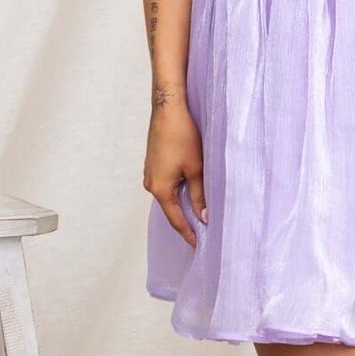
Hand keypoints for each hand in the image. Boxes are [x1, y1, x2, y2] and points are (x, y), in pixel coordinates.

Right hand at [143, 95, 206, 248]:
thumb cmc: (182, 136)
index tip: (199, 245)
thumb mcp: (196, 168)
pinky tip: (190, 191)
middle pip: (171, 209)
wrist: (168, 109)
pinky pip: (166, 184)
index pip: (176, 219)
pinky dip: (178, 190)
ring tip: (199, 214)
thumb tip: (204, 216)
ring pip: (169, 196)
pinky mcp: (153, 164)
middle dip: (186, 220)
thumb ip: (199, 195)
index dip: (188, 233)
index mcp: (160, 189)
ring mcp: (150, 173)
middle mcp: (151, 184)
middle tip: (203, 233)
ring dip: (183, 204)